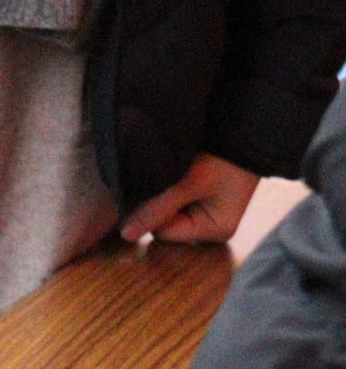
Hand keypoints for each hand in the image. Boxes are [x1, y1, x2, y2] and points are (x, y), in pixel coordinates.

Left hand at [119, 152, 258, 243]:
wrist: (241, 133)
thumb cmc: (224, 159)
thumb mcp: (190, 183)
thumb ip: (158, 209)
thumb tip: (127, 236)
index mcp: (215, 231)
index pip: (164, 233)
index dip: (155, 213)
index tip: (160, 187)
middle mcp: (209, 229)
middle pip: (164, 227)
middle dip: (158, 205)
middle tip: (165, 179)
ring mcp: (204, 217)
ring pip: (165, 215)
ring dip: (162, 196)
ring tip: (171, 176)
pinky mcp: (197, 204)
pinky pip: (171, 204)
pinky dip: (167, 191)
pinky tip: (172, 177)